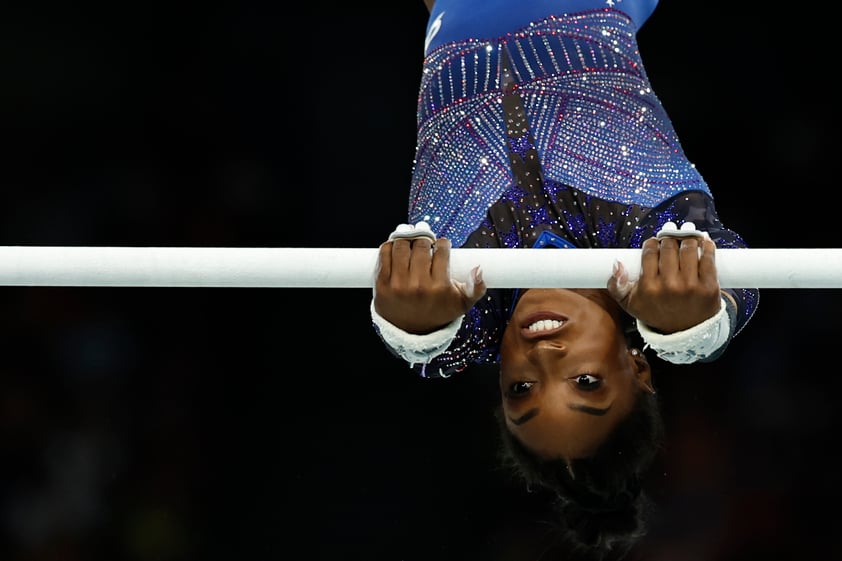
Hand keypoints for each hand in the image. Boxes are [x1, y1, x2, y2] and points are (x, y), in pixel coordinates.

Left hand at [373, 237, 485, 333]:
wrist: (411, 332)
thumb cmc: (438, 313)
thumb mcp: (462, 304)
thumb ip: (477, 287)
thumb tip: (478, 268)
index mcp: (440, 287)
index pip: (441, 250)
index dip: (441, 243)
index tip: (440, 244)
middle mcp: (418, 285)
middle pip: (420, 245)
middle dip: (424, 238)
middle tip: (425, 239)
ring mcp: (398, 285)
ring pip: (401, 246)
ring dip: (406, 238)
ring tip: (410, 241)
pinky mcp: (382, 285)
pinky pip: (384, 254)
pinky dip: (389, 246)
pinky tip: (396, 246)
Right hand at [607, 235, 721, 333]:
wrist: (686, 333)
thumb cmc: (657, 314)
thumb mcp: (630, 304)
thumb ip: (615, 285)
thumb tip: (617, 263)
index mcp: (649, 287)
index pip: (650, 252)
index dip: (652, 243)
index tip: (655, 243)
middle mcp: (669, 285)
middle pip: (669, 247)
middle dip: (668, 239)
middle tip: (670, 241)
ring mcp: (691, 285)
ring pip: (688, 248)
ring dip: (687, 240)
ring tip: (685, 242)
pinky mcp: (709, 286)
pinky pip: (708, 257)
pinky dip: (707, 245)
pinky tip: (703, 242)